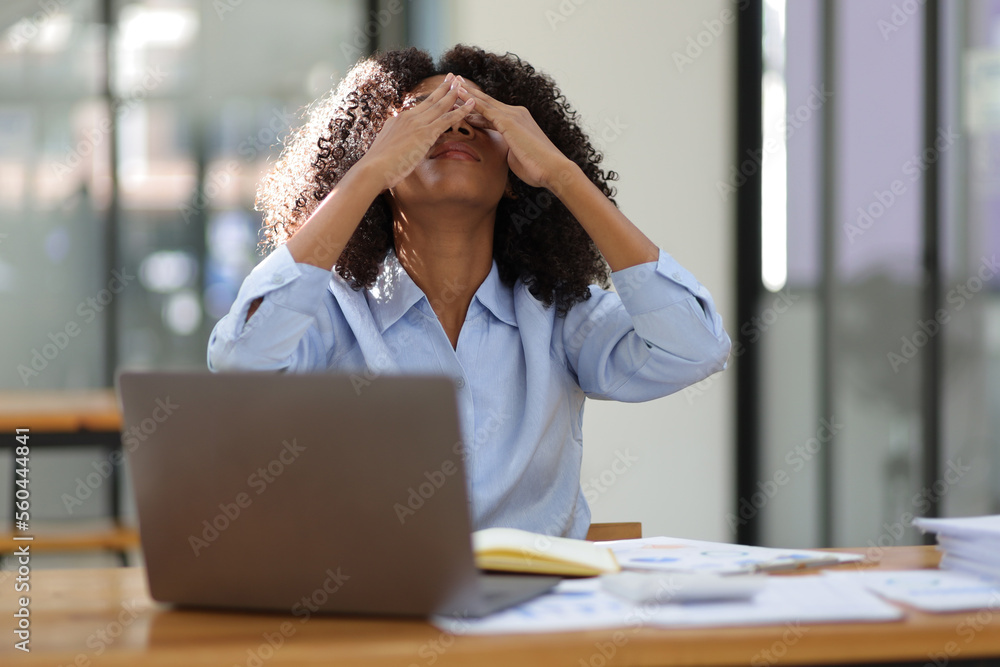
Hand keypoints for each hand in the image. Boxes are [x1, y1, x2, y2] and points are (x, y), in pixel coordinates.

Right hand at [359, 73, 476, 190]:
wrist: (373, 169)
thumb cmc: (377, 167)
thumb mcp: (386, 150)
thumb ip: (395, 145)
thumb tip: (399, 146)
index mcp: (398, 121)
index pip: (419, 108)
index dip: (431, 99)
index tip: (437, 91)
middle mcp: (408, 118)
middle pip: (430, 100)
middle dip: (443, 87)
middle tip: (452, 76)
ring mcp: (417, 124)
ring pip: (440, 105)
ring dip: (453, 93)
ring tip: (463, 82)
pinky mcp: (425, 134)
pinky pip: (447, 119)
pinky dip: (461, 110)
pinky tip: (472, 104)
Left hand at [454, 77, 576, 190]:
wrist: (553, 169)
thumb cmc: (537, 168)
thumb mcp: (518, 155)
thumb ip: (510, 148)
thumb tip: (507, 151)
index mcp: (518, 121)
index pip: (492, 112)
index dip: (476, 106)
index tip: (461, 102)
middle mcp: (516, 113)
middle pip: (487, 102)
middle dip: (469, 93)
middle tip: (452, 83)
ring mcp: (513, 115)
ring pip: (484, 102)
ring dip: (465, 92)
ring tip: (450, 83)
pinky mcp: (509, 121)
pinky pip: (485, 109)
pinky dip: (470, 100)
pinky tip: (457, 93)